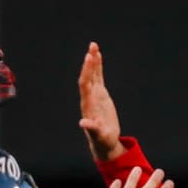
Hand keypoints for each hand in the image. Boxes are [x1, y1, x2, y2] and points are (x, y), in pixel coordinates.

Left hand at [78, 41, 124, 161]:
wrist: (105, 142)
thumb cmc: (102, 140)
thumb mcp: (98, 135)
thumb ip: (91, 129)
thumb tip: (83, 123)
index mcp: (88, 105)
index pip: (85, 85)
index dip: (87, 72)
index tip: (89, 59)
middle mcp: (89, 97)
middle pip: (88, 76)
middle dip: (89, 62)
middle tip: (92, 47)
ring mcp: (95, 95)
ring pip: (92, 75)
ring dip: (93, 61)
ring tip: (94, 46)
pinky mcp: (101, 95)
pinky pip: (98, 78)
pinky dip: (98, 67)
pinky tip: (98, 56)